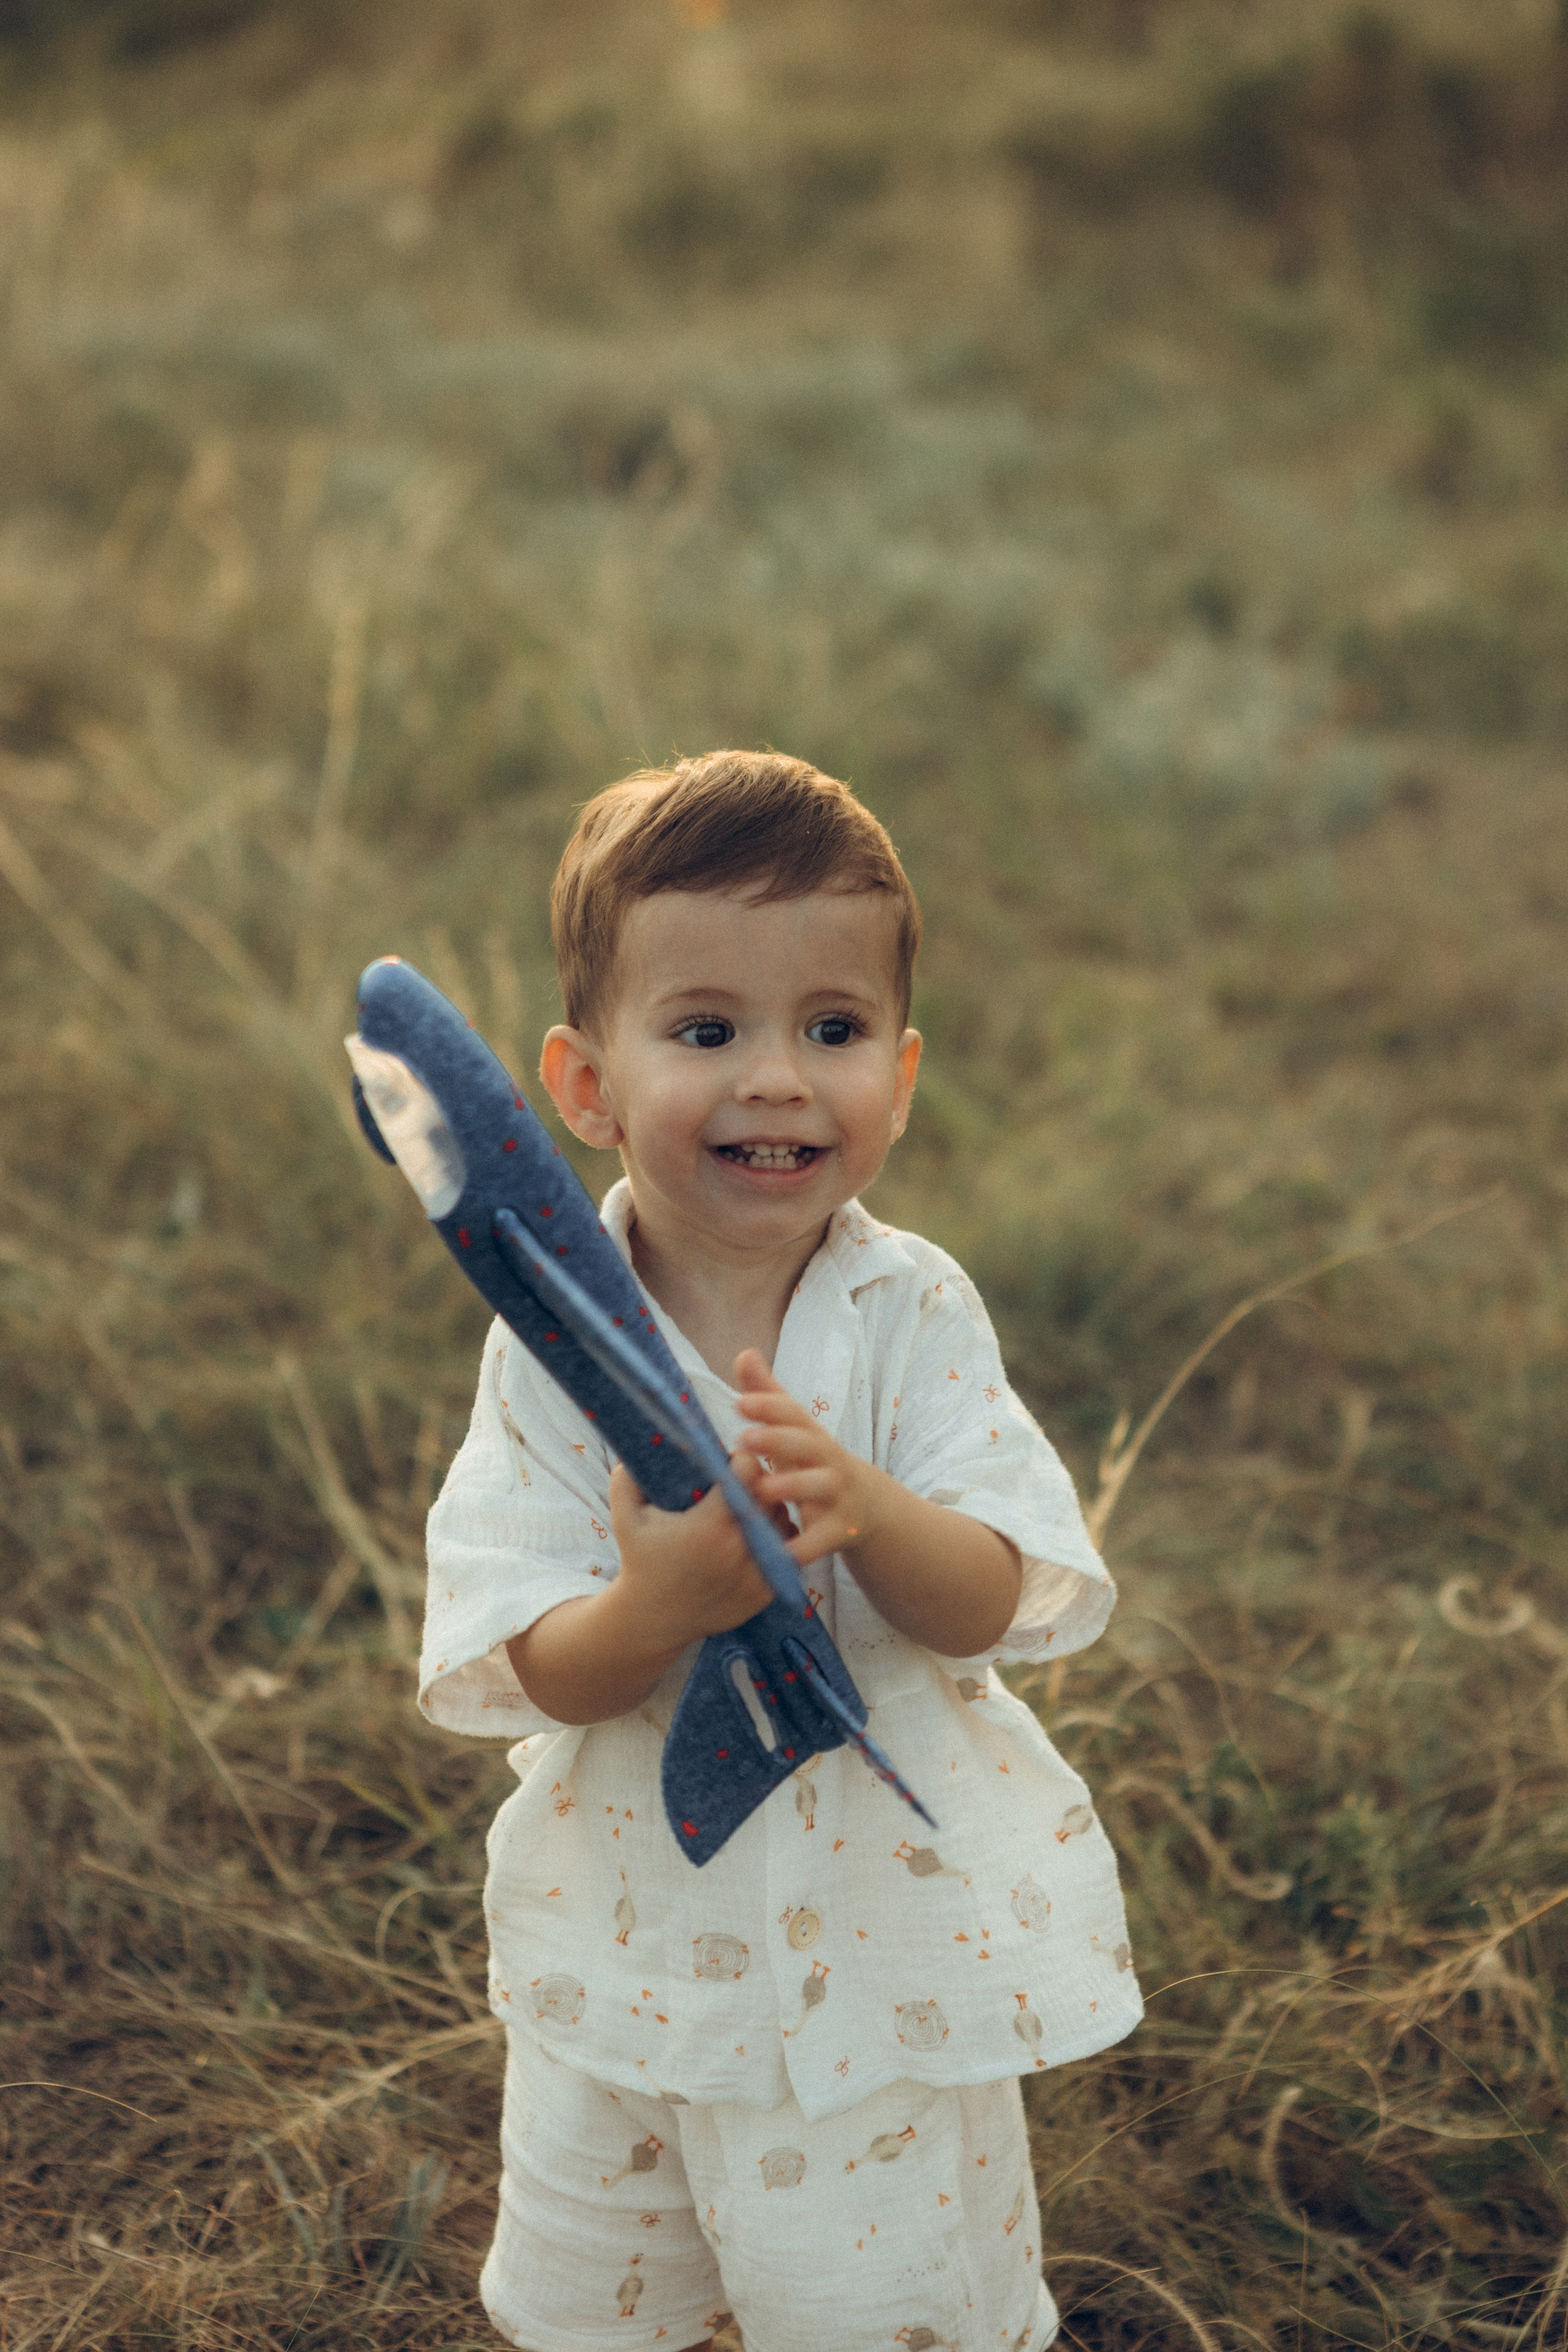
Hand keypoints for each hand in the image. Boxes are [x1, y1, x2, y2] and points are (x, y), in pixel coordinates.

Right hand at [607, 1457, 774, 1652]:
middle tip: (744, 1479)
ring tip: (751, 1505)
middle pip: (771, 1495)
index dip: (742, 1460)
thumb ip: (627, 1477)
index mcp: (709, 1527)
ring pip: (783, 1523)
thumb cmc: (641, 1561)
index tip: (730, 1461)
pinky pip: (786, 1553)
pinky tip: (757, 1532)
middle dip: (760, 1481)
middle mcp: (738, 1550)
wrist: (654, 1619)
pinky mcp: (765, 1593)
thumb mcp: (626, 1517)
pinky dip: (775, 1539)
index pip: (748, 1473)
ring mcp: (755, 1574)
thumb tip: (646, 1439)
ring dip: (771, 1509)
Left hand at [733, 1348, 880, 1569]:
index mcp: (811, 1434)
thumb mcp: (794, 1429)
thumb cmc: (814, 1460)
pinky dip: (805, 1547)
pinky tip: (783, 1554)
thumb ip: (768, 1395)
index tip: (740, 1402)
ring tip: (762, 1490)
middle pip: (806, 1446)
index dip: (769, 1407)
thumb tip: (744, 1352)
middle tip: (744, 1439)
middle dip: (777, 1441)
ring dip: (793, 1488)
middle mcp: (827, 1459)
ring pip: (818, 1488)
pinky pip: (823, 1539)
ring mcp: (837, 1494)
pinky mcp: (841, 1529)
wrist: (866, 1506)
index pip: (793, 1414)